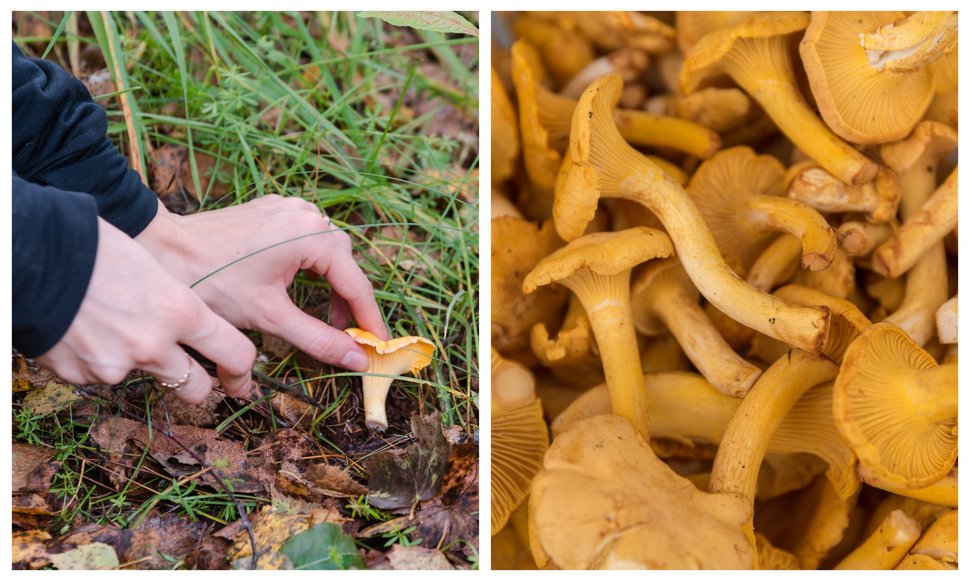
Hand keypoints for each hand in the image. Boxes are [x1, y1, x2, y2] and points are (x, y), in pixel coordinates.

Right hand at [38, 218, 256, 402]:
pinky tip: (83, 329)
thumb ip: (174, 302)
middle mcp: (155, 346)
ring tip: (119, 331)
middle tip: (193, 376)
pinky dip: (98, 359)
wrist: (33, 255)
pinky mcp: (82, 376)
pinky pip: (101, 375)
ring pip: (144, 379)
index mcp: (182, 312)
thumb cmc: (96, 247)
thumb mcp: (153, 269)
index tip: (241, 376)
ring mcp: (117, 366)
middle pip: (196, 388)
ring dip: (139, 364)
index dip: (241, 368)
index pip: (235, 354)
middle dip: (198, 385)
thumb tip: (182, 319)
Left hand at [136, 196, 388, 370]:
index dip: (369, 321)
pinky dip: (313, 269)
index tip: (380, 348)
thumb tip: (357, 359)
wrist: (161, 248)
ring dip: (332, 286)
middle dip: (349, 305)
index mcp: (313, 234)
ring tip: (328, 320)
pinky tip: (304, 291)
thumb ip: (319, 339)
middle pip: (345, 266)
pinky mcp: (274, 211)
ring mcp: (290, 208)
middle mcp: (308, 214)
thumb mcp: (269, 316)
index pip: (355, 285)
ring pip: (328, 253)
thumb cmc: (211, 280)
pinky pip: (308, 241)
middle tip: (350, 340)